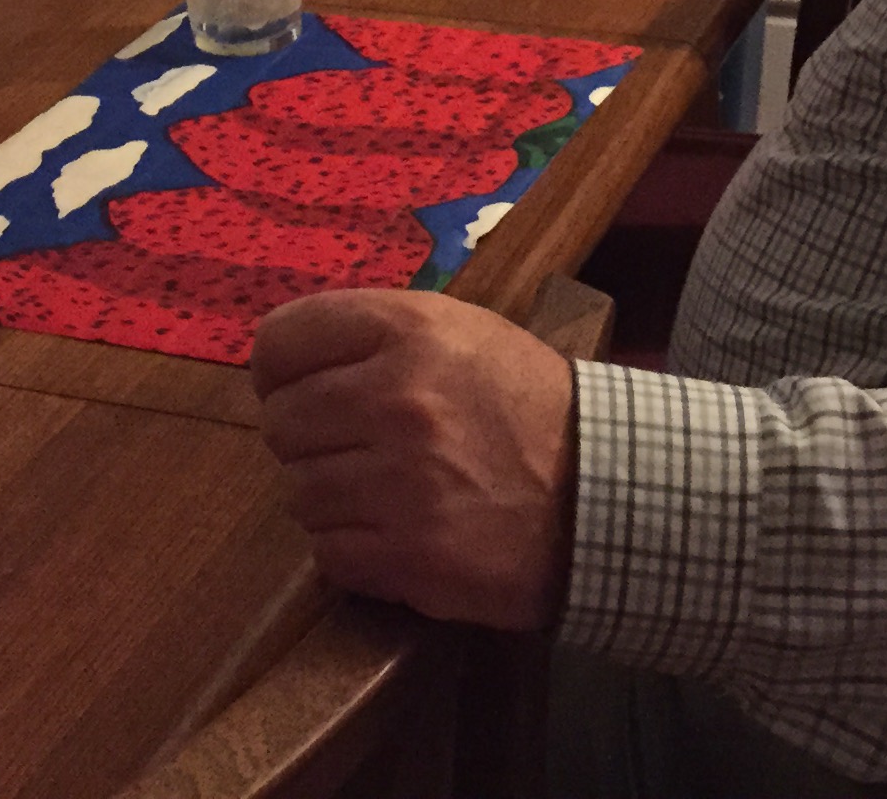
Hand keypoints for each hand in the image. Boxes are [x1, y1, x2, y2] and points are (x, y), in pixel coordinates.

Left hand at [251, 289, 574, 629]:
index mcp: (409, 331)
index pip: (280, 341)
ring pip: (298, 492)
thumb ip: (373, 334)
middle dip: (306, 437)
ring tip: (382, 491)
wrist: (606, 494)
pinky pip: (328, 552)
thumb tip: (280, 361)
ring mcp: (401, 483)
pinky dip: (351, 550)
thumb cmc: (525, 404)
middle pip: (280, 422)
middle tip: (351, 445)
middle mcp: (397, 399)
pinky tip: (395, 532)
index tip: (300, 385)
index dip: (280, 369)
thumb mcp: (460, 332)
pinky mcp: (409, 556)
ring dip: (330, 497)